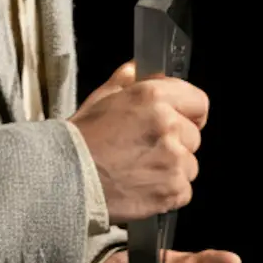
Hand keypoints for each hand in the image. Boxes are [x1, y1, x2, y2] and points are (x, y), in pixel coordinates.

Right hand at [69, 62, 208, 222]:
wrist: (63, 179)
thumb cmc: (80, 140)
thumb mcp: (100, 100)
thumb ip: (126, 81)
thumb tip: (139, 69)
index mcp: (153, 97)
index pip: (199, 102)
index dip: (189, 112)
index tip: (179, 121)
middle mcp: (169, 126)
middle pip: (193, 136)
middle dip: (176, 143)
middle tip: (146, 150)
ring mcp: (174, 161)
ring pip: (189, 165)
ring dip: (172, 170)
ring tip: (141, 172)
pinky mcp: (173, 191)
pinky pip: (183, 191)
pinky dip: (168, 193)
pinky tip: (143, 189)